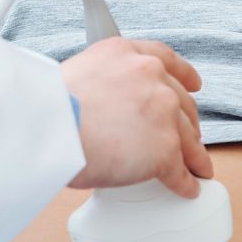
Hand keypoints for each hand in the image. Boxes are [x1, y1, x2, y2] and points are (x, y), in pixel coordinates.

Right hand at [59, 37, 213, 196]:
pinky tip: (184, 187)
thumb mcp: (77, 73)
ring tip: (195, 168)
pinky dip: (183, 182)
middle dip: (187, 122)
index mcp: (124, 53)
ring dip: (193, 155)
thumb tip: (107, 106)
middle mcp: (149, 76)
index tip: (193, 85)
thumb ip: (104, 83)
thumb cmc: (47, 106)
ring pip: (188, 138)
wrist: (46, 128)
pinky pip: (180, 171)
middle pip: (182, 102)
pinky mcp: (165, 148)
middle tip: (186, 136)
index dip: (184, 75)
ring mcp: (162, 111)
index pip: (165, 59)